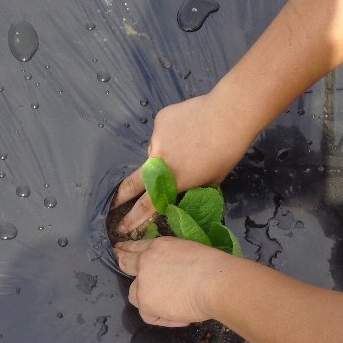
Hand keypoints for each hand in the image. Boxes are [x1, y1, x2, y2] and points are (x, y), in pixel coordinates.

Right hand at [112, 94, 254, 235]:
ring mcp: (156, 139)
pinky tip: (188, 127)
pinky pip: (162, 133)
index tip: (121, 228)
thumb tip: (178, 188)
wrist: (229, 114)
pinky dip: (171, 134)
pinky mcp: (160, 121)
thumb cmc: (227, 152)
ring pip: (155, 152)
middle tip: (113, 203)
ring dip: (165, 153)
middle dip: (121, 196)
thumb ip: (189, 186)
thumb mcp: (211, 180)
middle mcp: (158, 162)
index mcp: (173, 180)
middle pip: (133, 183)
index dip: (132, 219)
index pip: (146, 205)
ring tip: (188, 143)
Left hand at [113, 237, 238, 326]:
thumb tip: (173, 275)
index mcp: (158, 246)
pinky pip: (148, 316)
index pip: (138, 247)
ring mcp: (143, 282)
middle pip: (125, 263)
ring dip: (147, 300)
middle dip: (122, 262)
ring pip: (134, 294)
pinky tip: (180, 318)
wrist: (214, 282)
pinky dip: (163, 319)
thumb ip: (173, 260)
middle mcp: (145, 261)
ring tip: (168, 307)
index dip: (128, 249)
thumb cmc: (212, 267)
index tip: (120, 249)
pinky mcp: (146, 302)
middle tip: (119, 260)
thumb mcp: (188, 252)